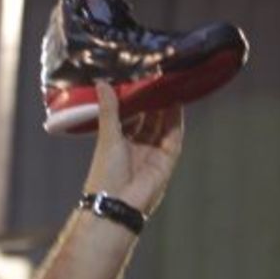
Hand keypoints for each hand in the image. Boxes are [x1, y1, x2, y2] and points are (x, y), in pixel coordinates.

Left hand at [83, 80, 183, 217]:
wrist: (117, 203)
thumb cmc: (106, 171)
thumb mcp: (107, 135)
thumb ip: (109, 109)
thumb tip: (101, 83)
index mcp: (120, 141)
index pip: (132, 115)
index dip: (138, 99)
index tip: (142, 78)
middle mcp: (138, 145)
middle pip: (150, 118)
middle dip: (155, 100)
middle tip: (159, 75)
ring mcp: (154, 152)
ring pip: (163, 125)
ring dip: (167, 107)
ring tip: (170, 83)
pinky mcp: (167, 159)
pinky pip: (174, 137)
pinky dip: (176, 121)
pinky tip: (178, 102)